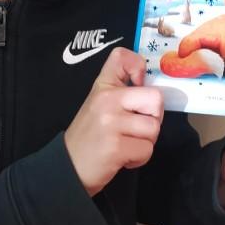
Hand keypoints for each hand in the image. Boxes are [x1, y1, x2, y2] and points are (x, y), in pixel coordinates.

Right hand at [64, 47, 162, 196]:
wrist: (68, 167)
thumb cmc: (90, 136)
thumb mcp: (99, 104)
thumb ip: (121, 91)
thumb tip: (149, 85)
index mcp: (103, 87)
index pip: (122, 57)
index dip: (139, 67)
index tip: (138, 84)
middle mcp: (107, 100)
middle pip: (155, 98)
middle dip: (154, 117)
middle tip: (137, 127)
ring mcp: (112, 123)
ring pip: (154, 128)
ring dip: (145, 141)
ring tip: (127, 144)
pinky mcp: (116, 147)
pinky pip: (147, 150)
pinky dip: (139, 158)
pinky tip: (123, 157)